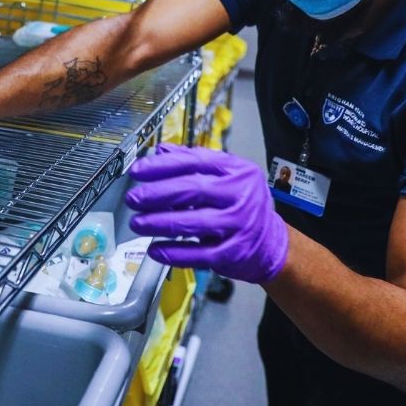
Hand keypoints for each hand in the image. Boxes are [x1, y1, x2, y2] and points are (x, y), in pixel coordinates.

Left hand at [124, 143, 288, 283]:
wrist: (271, 242)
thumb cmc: (242, 204)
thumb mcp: (226, 176)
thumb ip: (194, 163)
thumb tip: (160, 151)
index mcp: (237, 170)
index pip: (194, 162)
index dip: (162, 166)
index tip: (138, 171)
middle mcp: (240, 195)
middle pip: (191, 190)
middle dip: (156, 194)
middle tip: (133, 198)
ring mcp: (239, 225)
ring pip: (192, 222)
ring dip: (159, 223)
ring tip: (137, 223)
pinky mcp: (234, 253)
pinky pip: (198, 254)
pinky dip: (173, 253)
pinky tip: (155, 250)